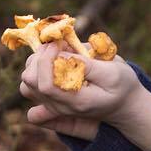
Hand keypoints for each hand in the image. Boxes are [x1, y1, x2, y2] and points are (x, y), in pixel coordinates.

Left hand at [19, 41, 141, 140]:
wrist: (123, 103)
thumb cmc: (122, 86)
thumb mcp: (115, 73)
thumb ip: (88, 66)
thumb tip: (61, 54)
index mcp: (77, 102)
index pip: (45, 85)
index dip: (46, 60)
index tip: (58, 44)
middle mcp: (61, 107)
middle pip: (30, 81)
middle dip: (40, 57)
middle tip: (58, 45)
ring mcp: (53, 105)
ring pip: (26, 83)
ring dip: (36, 62)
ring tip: (56, 52)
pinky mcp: (51, 98)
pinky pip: (31, 84)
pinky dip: (37, 68)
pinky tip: (54, 60)